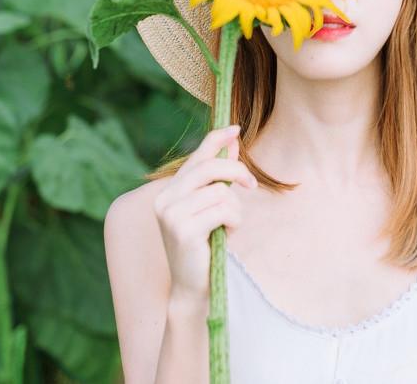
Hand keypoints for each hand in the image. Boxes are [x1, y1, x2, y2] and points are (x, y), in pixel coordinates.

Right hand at [152, 124, 256, 305]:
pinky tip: (226, 235)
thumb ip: (218, 178)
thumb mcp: (210, 208)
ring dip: (235, 209)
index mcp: (168, 192)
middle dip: (237, 172)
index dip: (216, 140)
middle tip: (252, 185)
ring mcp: (172, 215)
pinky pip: (224, 210)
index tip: (236, 129)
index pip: (195, 157)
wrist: (192, 288)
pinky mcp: (184, 231)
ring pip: (220, 191)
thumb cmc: (204, 246)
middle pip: (209, 168)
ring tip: (228, 225)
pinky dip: (234, 221)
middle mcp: (164, 200)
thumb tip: (233, 142)